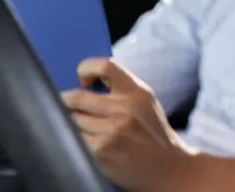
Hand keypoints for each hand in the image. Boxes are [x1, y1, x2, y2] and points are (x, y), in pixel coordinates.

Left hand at [61, 58, 193, 191]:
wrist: (167, 168)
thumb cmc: (152, 134)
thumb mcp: (145, 103)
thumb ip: (121, 89)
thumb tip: (84, 83)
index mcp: (137, 93)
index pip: (105, 66)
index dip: (86, 69)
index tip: (84, 81)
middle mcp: (125, 110)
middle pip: (76, 97)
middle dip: (66, 102)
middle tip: (67, 105)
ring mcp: (111, 132)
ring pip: (70, 119)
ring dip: (69, 122)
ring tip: (80, 126)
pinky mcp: (100, 152)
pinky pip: (72, 139)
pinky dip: (72, 139)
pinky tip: (82, 141)